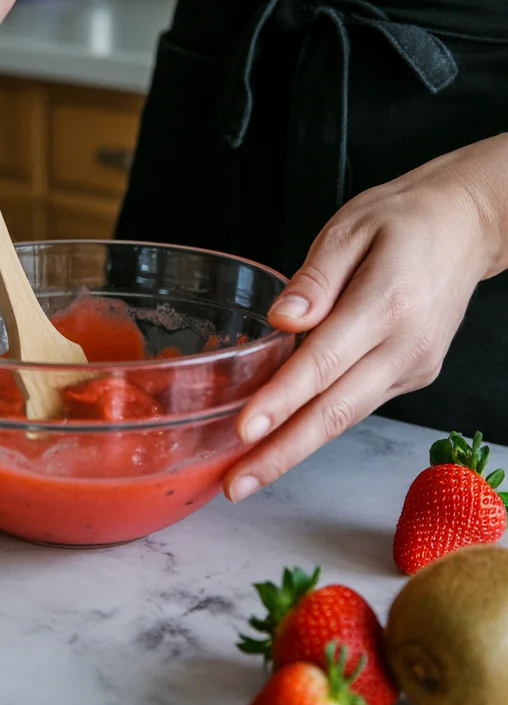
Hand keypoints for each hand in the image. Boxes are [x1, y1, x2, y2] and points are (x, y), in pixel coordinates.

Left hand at [224, 135, 507, 501]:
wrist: (466, 226)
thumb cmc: (402, 220)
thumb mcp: (350, 228)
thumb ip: (315, 278)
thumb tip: (282, 320)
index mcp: (387, 303)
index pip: (323, 362)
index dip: (282, 400)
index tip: (245, 429)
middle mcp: (405, 345)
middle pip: (336, 411)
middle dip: (282, 453)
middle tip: (238, 485)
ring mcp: (413, 366)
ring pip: (347, 416)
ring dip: (296, 449)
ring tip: (248, 474)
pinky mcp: (413, 374)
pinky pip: (358, 403)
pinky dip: (319, 423)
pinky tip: (282, 438)